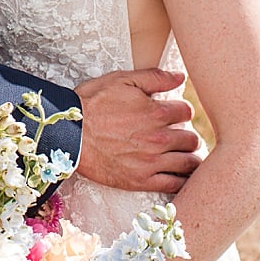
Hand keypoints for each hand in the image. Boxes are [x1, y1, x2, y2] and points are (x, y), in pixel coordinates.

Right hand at [75, 69, 201, 193]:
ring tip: (181, 155)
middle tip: (179, 136)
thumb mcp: (121, 81)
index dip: (181, 111)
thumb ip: (154, 77)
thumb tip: (181, 76)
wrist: (67, 134)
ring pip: (189, 162)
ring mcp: (151, 161)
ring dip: (189, 157)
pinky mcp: (141, 181)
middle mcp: (159, 138)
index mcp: (156, 112)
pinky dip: (183, 180)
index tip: (174, 114)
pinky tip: (179, 174)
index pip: (187, 112)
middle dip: (187, 135)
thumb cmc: (91, 104)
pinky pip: (175, 184)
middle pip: (192, 139)